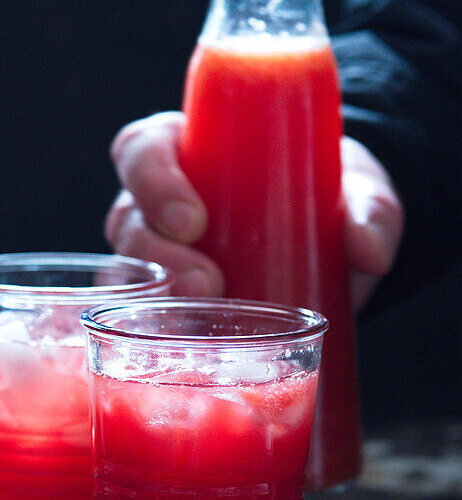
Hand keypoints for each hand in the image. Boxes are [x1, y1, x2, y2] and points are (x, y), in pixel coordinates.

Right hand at [105, 112, 403, 310]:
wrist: (331, 234)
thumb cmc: (326, 190)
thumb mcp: (357, 186)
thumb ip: (372, 209)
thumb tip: (369, 251)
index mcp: (185, 149)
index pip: (141, 151)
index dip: (154, 182)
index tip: (195, 220)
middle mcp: (157, 201)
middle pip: (128, 220)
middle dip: (158, 255)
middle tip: (206, 284)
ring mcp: (158, 253)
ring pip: (127, 273)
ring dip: (153, 300)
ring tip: (198, 322)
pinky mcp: (169, 299)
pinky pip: (140, 317)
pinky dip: (153, 334)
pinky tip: (180, 350)